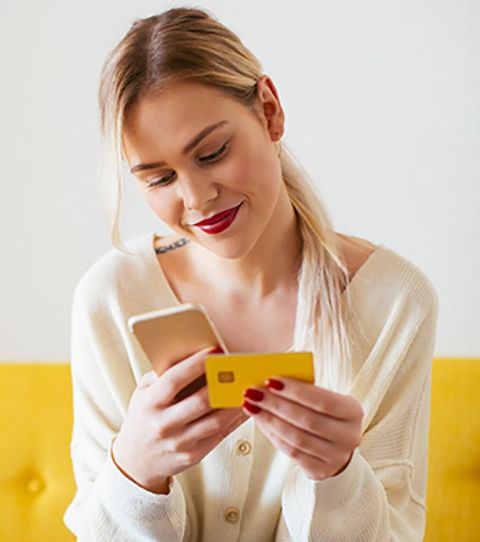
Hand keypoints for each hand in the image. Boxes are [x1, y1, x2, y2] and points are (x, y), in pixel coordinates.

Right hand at [112, 345, 247, 492]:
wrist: (135, 461)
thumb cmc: (144, 416)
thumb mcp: (144, 392)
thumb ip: (164, 374)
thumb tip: (194, 353)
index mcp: (149, 403)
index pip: (175, 380)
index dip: (196, 364)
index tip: (217, 349)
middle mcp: (162, 424)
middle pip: (200, 401)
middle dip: (223, 383)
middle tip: (240, 367)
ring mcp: (178, 443)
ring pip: (215, 421)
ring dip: (234, 403)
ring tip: (248, 386)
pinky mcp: (191, 456)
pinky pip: (218, 435)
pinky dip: (234, 420)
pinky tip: (244, 407)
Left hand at [242, 377, 362, 480]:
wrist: (337, 447)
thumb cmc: (325, 414)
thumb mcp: (324, 398)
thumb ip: (304, 390)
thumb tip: (271, 381)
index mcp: (353, 411)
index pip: (324, 401)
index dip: (296, 391)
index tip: (270, 380)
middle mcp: (349, 436)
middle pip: (307, 420)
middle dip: (276, 404)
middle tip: (253, 392)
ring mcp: (336, 457)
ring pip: (297, 438)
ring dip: (269, 420)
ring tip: (251, 406)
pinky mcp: (320, 470)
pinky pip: (291, 452)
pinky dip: (272, 435)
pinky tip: (261, 421)